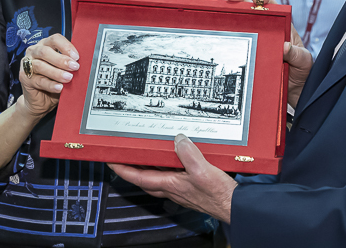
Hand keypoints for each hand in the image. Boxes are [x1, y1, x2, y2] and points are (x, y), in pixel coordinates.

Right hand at [18, 34, 79, 119]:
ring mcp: (27, 64)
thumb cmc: (53, 80)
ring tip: (68, 78)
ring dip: (56, 72)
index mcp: (45, 45)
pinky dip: (50, 84)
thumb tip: (82, 62)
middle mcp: (34, 51)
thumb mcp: (63, 69)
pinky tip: (59, 87)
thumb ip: (69, 63)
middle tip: (74, 67)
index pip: (55, 39)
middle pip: (45, 51)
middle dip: (62, 59)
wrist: (41, 99)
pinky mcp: (24, 78)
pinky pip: (38, 80)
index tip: (76, 56)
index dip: (66, 46)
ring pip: (40, 65)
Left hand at [108, 134, 236, 223]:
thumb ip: (189, 154)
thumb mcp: (203, 170)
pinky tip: (174, 160)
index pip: (139, 178)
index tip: (112, 162)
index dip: (123, 169)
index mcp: (172, 184)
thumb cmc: (218, 194)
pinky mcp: (190, 188)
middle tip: (123, 159)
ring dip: (148, 170)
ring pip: (157, 180)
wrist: (233, 205)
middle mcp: (173, 189)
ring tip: (144, 156)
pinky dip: (166, 169)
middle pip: (145, 180)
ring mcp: (181, 190)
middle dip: (131, 170)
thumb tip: (178, 140)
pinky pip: (171, 178)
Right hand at [223, 0, 311, 107]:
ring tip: (220, 4)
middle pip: (254, 13)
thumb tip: (285, 47)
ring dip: (232, 13)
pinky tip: (220, 28)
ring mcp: (260, 43)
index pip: (274, 10)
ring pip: (245, 25)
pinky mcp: (252, 53)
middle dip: (241, 2)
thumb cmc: (304, 72)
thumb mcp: (304, 62)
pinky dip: (230, 34)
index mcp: (283, 29)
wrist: (296, 90)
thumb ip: (297, 54)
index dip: (265, 1)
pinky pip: (242, 42)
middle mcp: (270, 33)